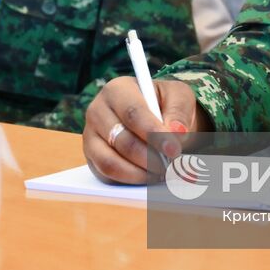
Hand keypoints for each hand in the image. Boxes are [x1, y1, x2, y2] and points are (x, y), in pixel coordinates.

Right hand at [83, 77, 206, 184]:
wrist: (155, 116)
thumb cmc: (165, 103)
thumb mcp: (179, 97)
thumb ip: (179, 112)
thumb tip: (175, 133)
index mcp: (117, 89)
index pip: (133, 113)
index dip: (154, 134)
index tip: (173, 149)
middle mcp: (97, 111)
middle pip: (121, 140)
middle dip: (149, 158)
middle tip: (170, 165)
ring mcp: (91, 136)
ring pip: (110, 162)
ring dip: (139, 173)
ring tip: (161, 173)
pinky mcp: (92, 158)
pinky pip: (107, 176)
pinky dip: (130, 181)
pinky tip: (148, 177)